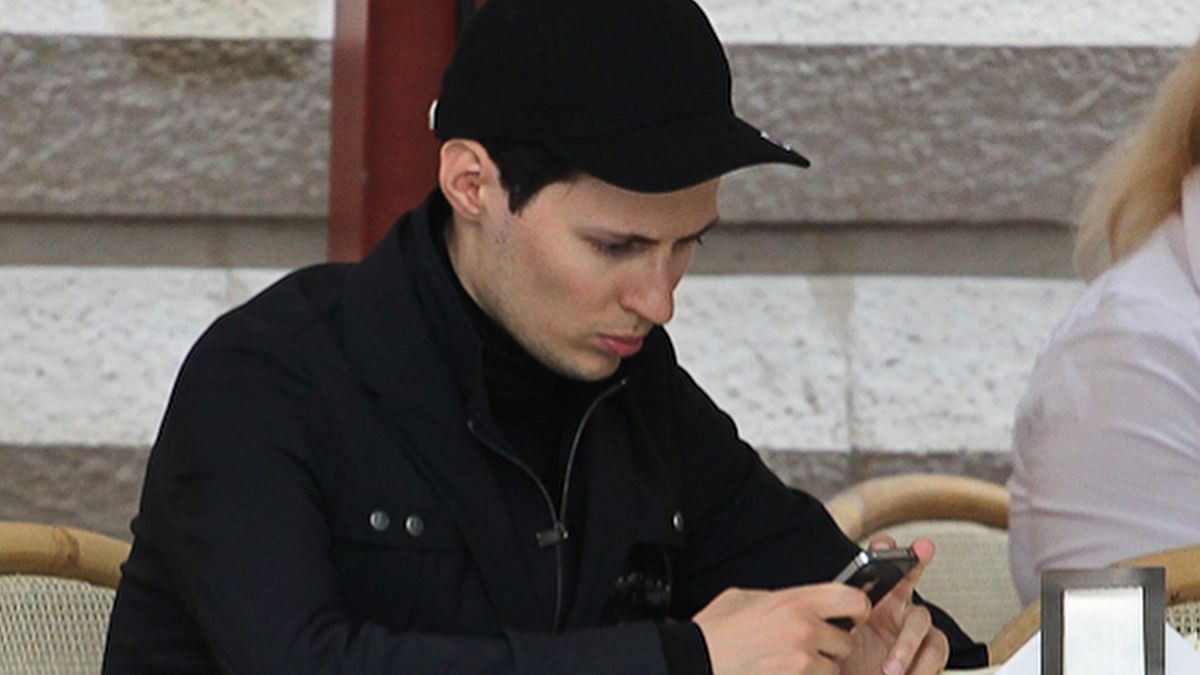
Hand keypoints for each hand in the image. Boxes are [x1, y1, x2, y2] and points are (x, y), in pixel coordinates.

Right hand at [694, 583, 871, 673]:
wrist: (697, 661)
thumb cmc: (716, 631)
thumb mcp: (747, 598)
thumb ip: (781, 600)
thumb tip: (799, 604)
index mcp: (794, 602)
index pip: (851, 599)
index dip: (857, 607)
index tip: (853, 614)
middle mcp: (804, 630)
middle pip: (846, 641)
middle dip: (831, 646)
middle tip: (810, 646)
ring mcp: (801, 663)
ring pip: (833, 669)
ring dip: (819, 669)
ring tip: (791, 664)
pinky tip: (782, 672)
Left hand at [838, 536, 949, 674]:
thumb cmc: (844, 667)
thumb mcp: (834, 646)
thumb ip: (836, 630)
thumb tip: (830, 624)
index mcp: (872, 602)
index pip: (878, 571)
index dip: (884, 552)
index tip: (883, 544)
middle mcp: (896, 611)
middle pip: (909, 581)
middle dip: (916, 562)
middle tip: (921, 549)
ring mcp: (914, 632)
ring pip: (922, 622)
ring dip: (907, 646)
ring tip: (890, 670)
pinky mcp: (928, 656)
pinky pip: (934, 654)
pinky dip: (922, 669)